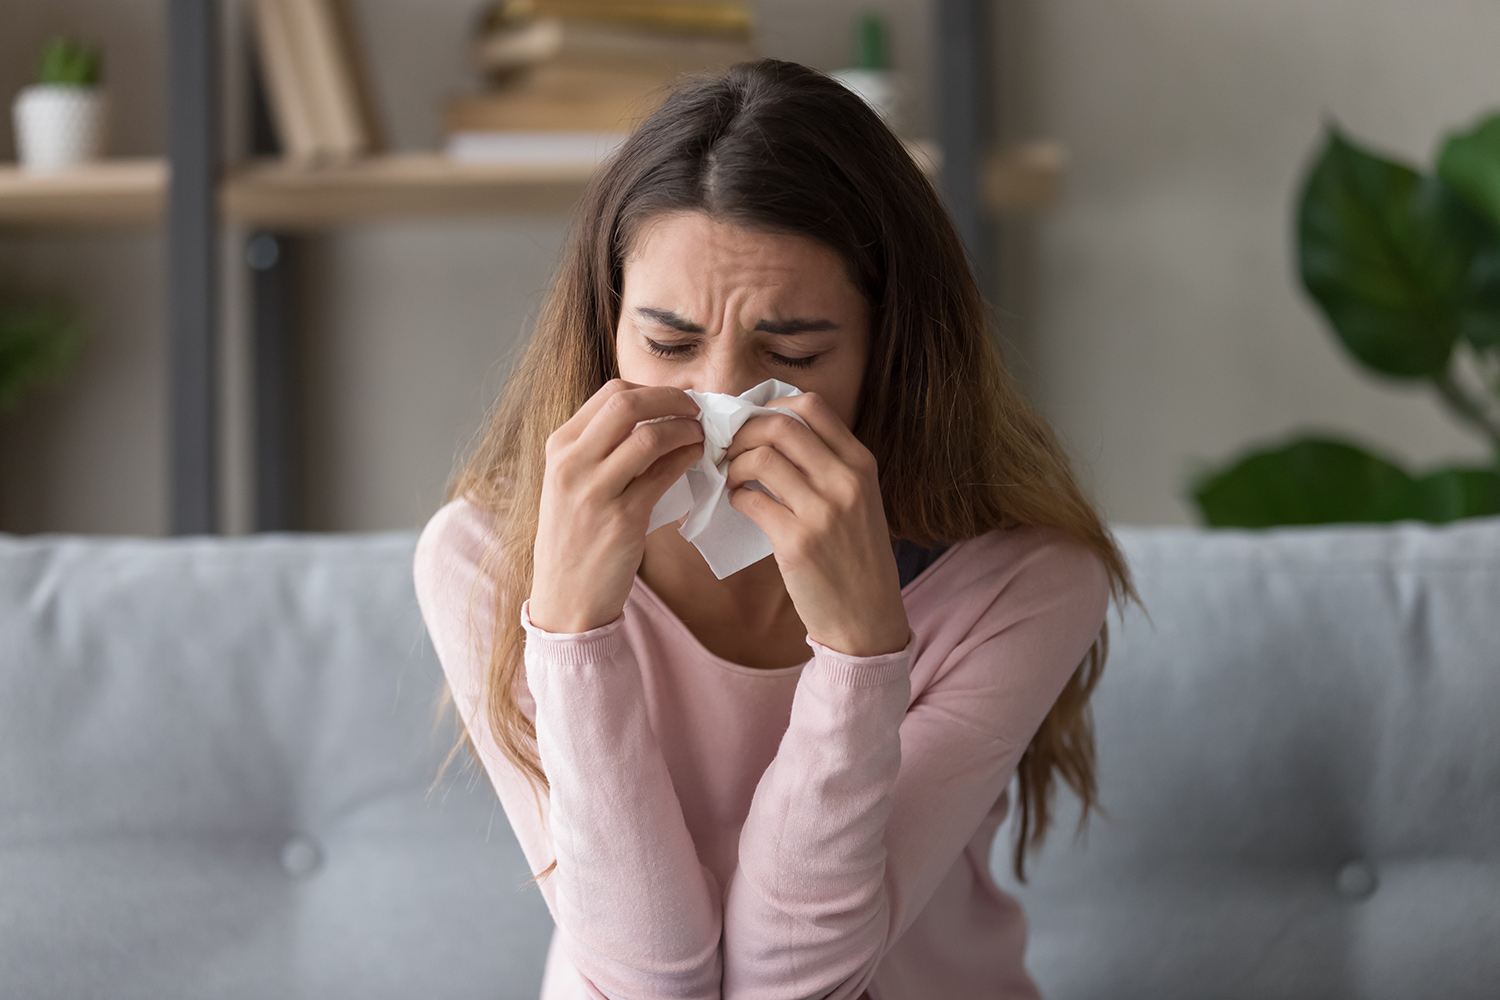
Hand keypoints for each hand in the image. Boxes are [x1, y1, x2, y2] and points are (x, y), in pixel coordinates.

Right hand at [530, 379, 704, 633]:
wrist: (566, 598)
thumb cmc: (576, 537)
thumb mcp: (573, 482)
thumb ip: (602, 448)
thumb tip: (657, 415)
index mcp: (559, 447)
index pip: (611, 394)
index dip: (654, 390)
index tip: (677, 400)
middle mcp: (571, 463)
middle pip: (627, 403)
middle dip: (672, 399)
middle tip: (697, 409)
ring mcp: (595, 492)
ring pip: (649, 436)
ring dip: (685, 429)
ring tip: (701, 435)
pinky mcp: (622, 520)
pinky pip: (663, 475)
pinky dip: (687, 459)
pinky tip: (697, 459)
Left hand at [725, 393, 910, 656]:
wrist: (868, 620)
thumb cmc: (856, 558)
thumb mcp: (860, 501)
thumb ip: (828, 465)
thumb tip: (772, 430)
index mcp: (862, 464)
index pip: (811, 407)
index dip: (770, 407)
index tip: (751, 422)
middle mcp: (846, 481)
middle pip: (780, 425)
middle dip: (743, 431)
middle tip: (728, 447)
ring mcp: (823, 511)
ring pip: (761, 457)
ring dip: (734, 463)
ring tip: (730, 477)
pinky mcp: (797, 542)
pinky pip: (750, 499)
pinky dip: (734, 495)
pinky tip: (738, 503)